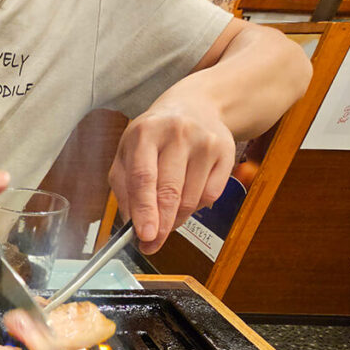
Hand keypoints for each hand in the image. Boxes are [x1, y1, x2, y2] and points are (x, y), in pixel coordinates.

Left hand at [109, 96, 235, 253]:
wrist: (195, 106)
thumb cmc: (155, 137)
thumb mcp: (128, 154)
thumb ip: (125, 189)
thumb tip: (131, 225)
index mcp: (145, 134)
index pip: (143, 178)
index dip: (144, 211)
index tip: (145, 236)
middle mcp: (177, 134)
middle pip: (170, 192)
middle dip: (161, 225)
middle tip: (153, 243)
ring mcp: (204, 142)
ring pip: (191, 199)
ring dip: (176, 219)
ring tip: (166, 215)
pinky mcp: (225, 152)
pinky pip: (210, 196)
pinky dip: (195, 207)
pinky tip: (186, 196)